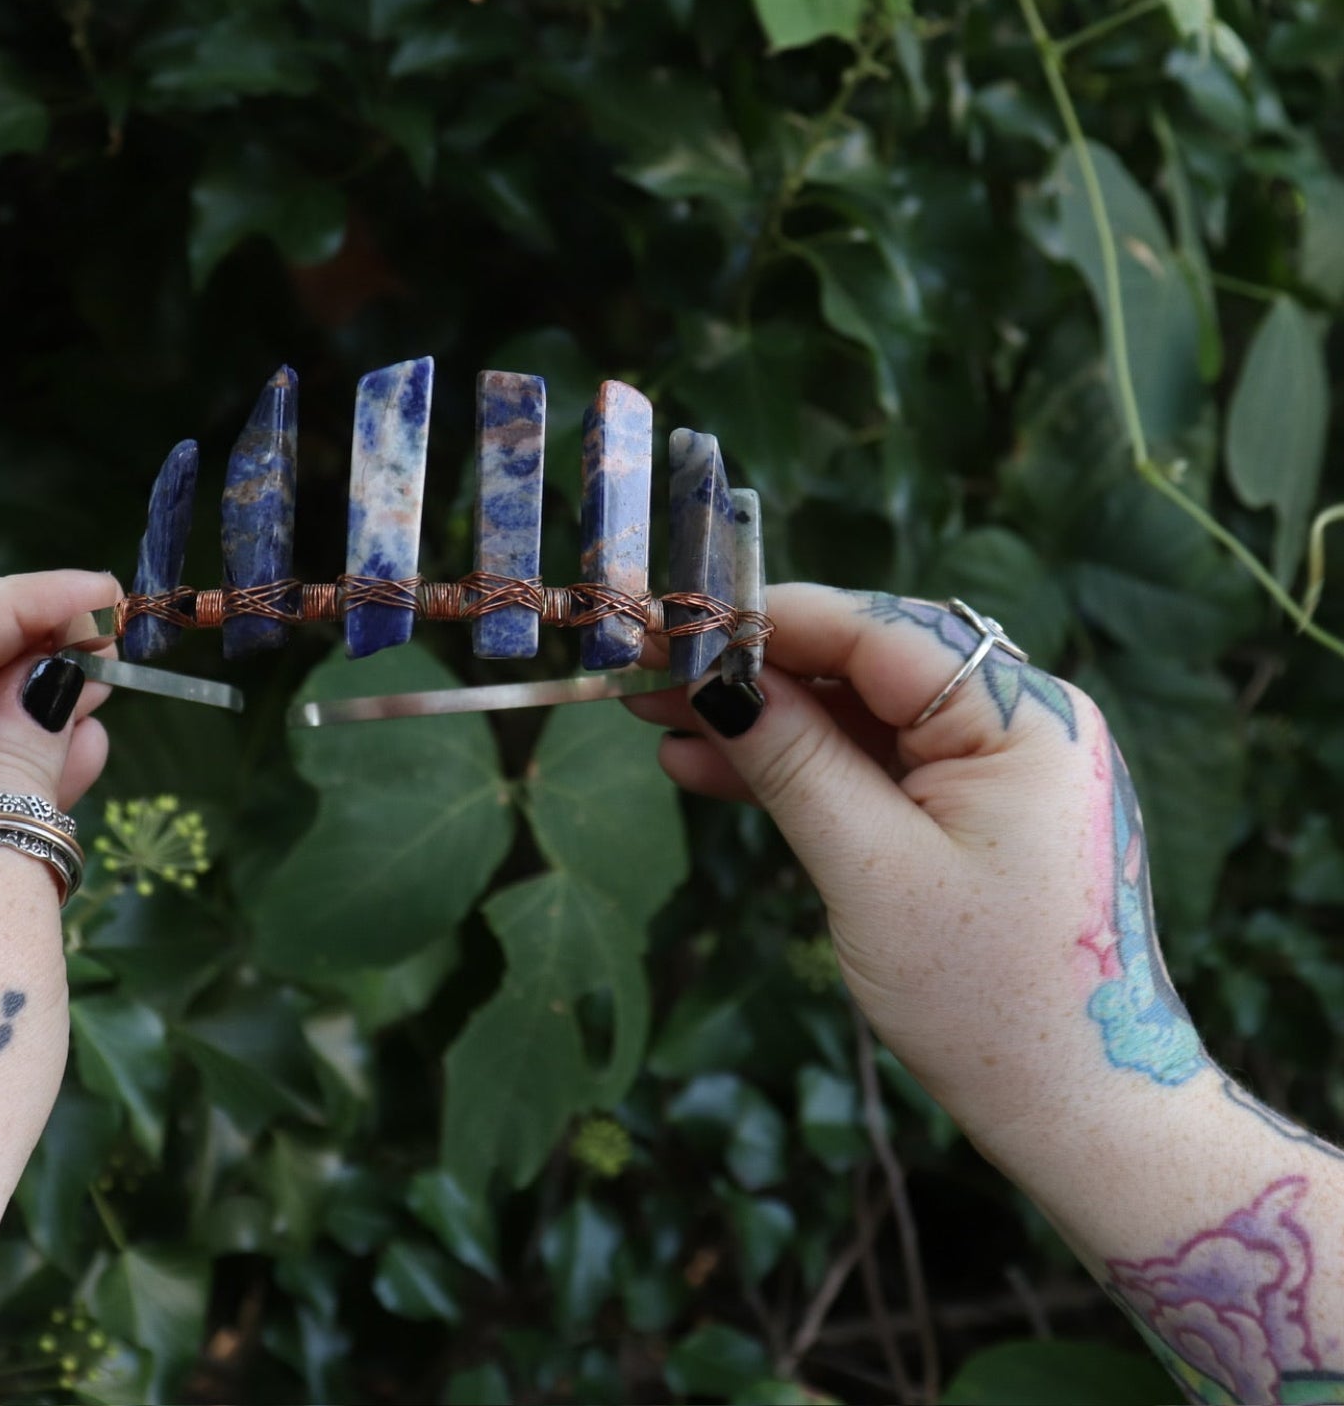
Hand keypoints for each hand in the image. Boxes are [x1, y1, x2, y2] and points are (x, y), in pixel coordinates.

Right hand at [630, 584, 1200, 1162]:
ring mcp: (1004, 767)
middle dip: (758, 672)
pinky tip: (717, 772)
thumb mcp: (871, 869)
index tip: (681, 626)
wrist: (1081, 1114)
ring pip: (863, 716)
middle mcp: (1022, 721)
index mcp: (1022, 718)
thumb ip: (793, 762)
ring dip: (769, 724)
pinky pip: (880, 766)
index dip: (772, 622)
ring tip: (664, 727)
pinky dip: (806, 770)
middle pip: (867, 666)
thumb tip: (715, 681)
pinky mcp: (980, 811)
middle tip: (654, 679)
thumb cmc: (989, 999)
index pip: (879, 632)